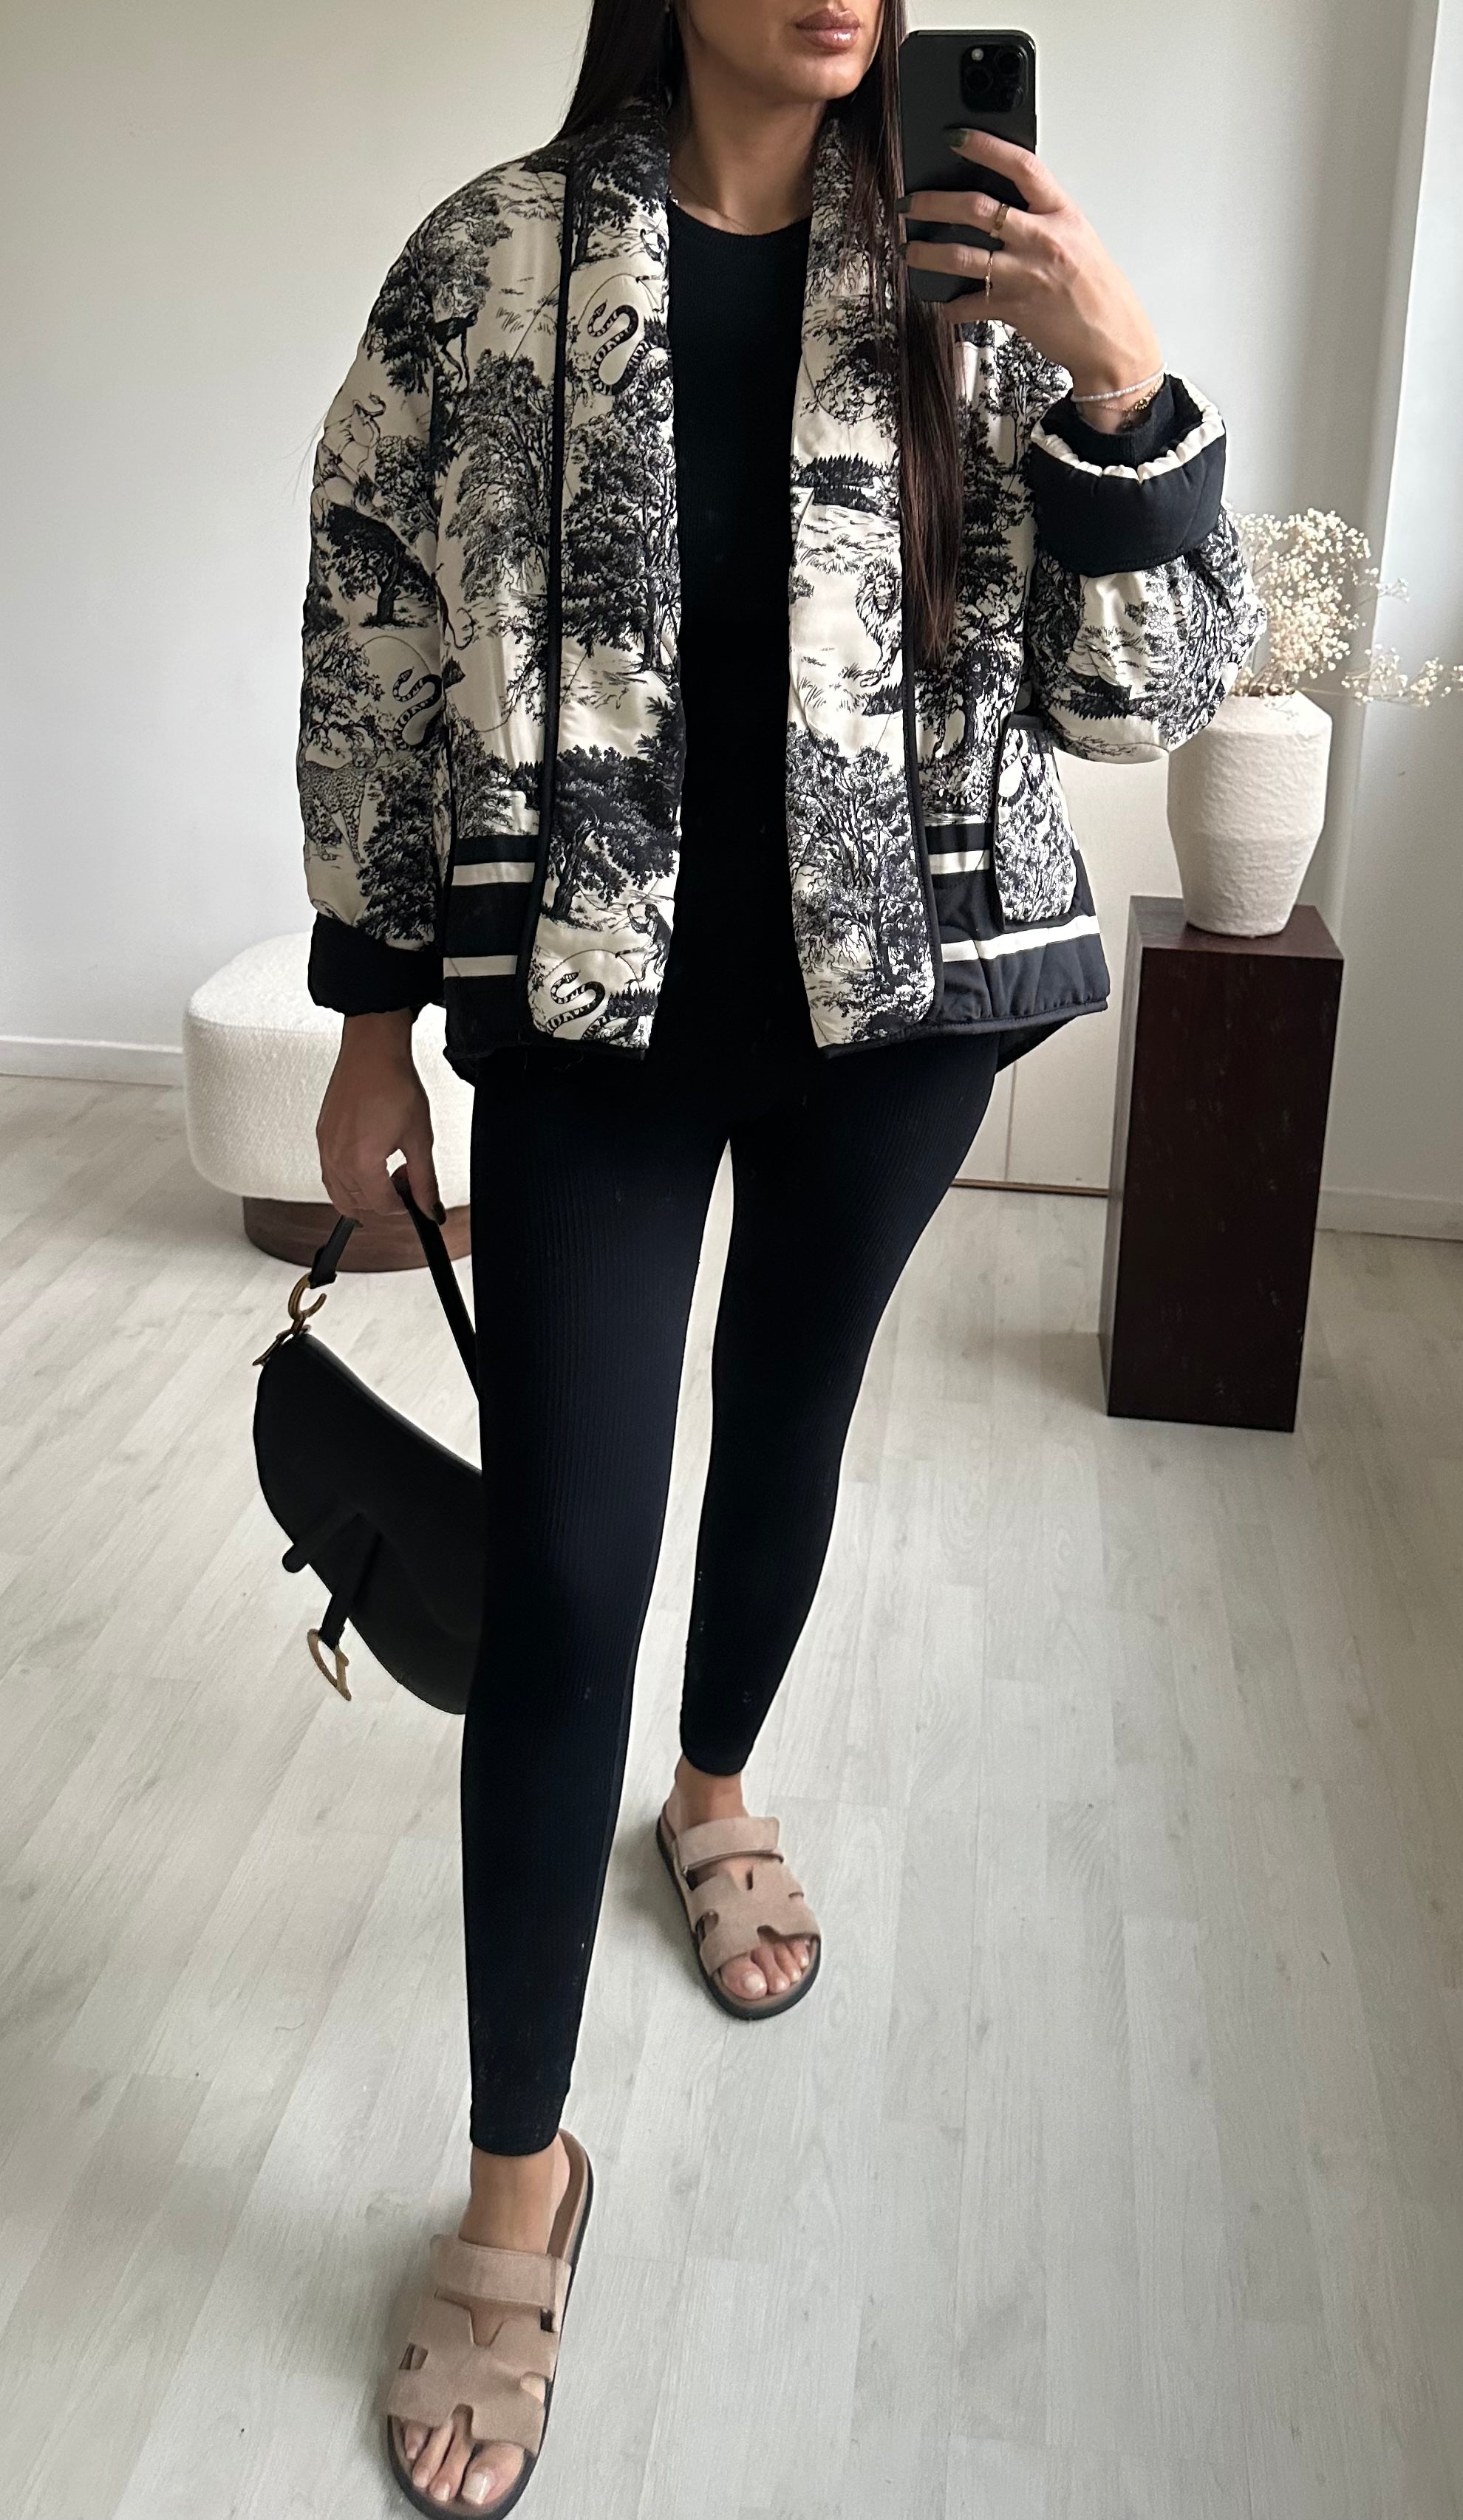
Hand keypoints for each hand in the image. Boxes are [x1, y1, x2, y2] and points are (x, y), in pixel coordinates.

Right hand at [316, 1009, 442, 1222]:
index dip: (404, 1204)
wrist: (373, 1051)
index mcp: (362, 1163)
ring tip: (385, 1173)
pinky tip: (365, 1163)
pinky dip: (346, 1179)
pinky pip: (329, 1173)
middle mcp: (337, 1159)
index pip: (382, 1206)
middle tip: (403, 1176)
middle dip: (384, 1199)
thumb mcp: (419, 1138)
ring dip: (362, 1194)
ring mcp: (325, 1147)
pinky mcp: (322, 1135)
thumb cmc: (393, 1084)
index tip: (414, 1190)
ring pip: (338, 1193)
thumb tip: (430, 1208)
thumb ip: (424, 1181)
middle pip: (358, 1204)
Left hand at [901, 131, 1162, 428]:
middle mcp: (1041, 240)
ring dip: (928, 252)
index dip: (986, 147)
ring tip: (911, 249)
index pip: (1021, 167)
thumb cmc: (1096, 288)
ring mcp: (1025, 275)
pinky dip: (951, 305)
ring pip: (964, 256)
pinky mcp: (1014, 308)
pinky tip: (944, 302)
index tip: (956, 138)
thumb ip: (1042, 217)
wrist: (1112, 337)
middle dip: (935, 203)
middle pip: (978, 209)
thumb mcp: (1077, 237)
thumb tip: (1002, 204)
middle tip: (911, 202)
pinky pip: (970, 304)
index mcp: (1061, 213)